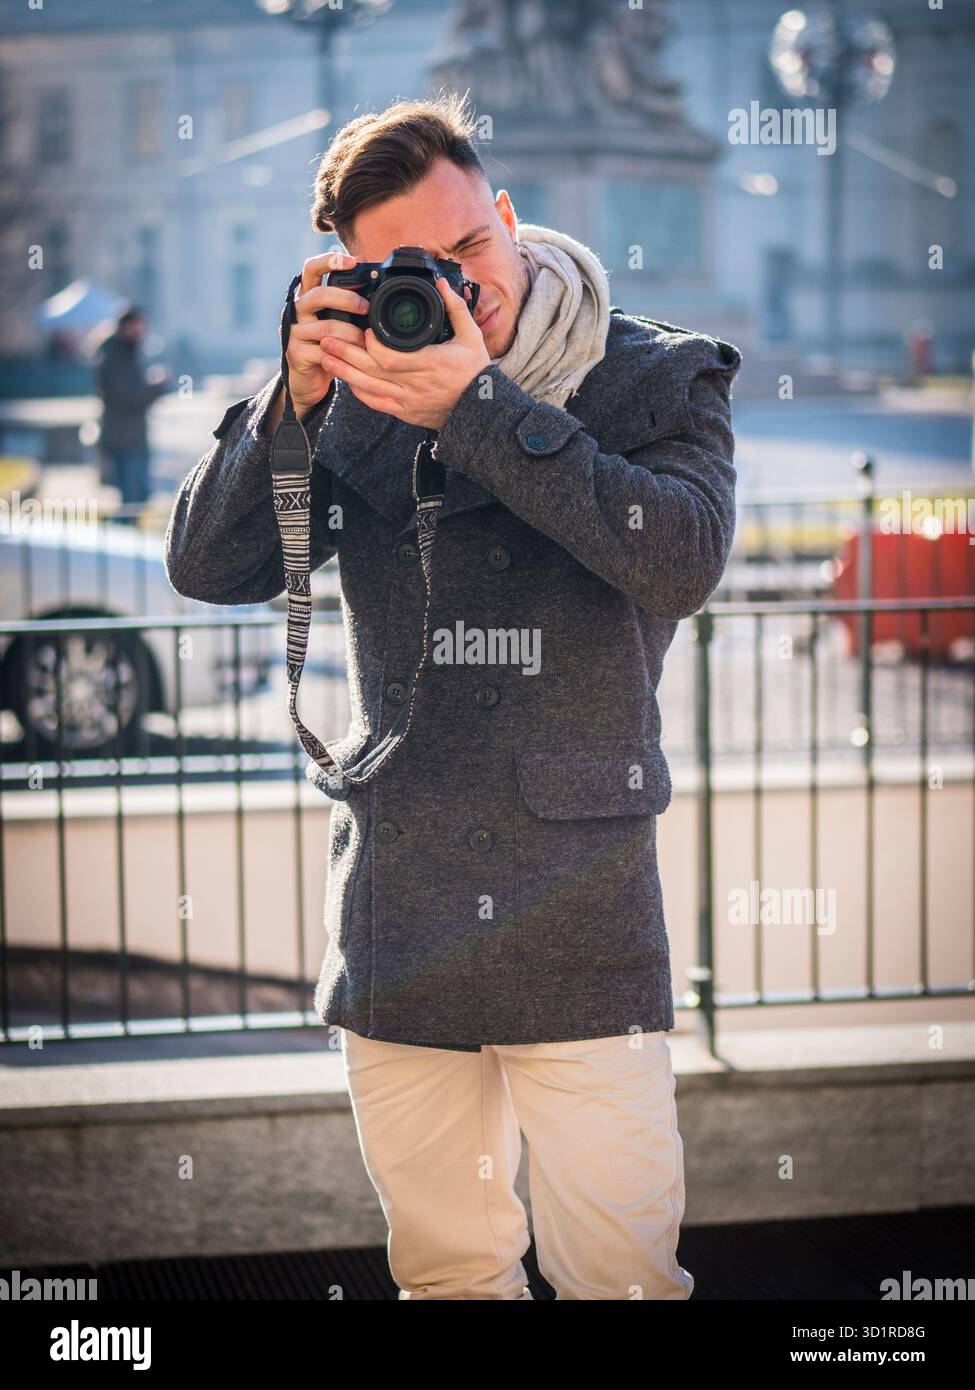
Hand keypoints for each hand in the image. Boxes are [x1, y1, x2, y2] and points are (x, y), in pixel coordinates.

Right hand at [273, 250, 369, 426]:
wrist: (310, 380)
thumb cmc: (329, 345)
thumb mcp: (339, 320)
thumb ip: (349, 301)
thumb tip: (373, 277)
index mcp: (307, 295)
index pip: (311, 268)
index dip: (330, 261)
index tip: (353, 262)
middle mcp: (297, 309)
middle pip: (318, 295)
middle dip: (346, 299)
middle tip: (366, 308)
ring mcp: (294, 332)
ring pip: (325, 326)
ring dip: (350, 333)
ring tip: (365, 340)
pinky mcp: (296, 353)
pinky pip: (323, 350)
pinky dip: (343, 354)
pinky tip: (354, 357)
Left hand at [319, 276, 490, 429]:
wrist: (479, 409)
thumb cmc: (475, 371)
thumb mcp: (471, 336)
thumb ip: (456, 309)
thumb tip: (442, 283)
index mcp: (430, 364)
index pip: (392, 358)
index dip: (373, 345)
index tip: (364, 331)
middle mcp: (415, 384)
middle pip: (372, 371)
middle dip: (346, 354)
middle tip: (326, 339)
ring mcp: (408, 401)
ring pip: (369, 388)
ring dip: (345, 373)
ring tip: (325, 358)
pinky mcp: (405, 412)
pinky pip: (376, 403)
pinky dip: (359, 392)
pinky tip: (347, 380)